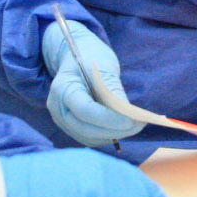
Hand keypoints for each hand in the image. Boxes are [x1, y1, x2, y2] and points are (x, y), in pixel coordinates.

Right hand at [40, 18, 142, 148]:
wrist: (76, 58)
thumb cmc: (91, 58)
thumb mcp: (103, 67)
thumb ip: (113, 90)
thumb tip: (128, 114)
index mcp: (62, 88)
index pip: (84, 110)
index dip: (108, 118)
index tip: (131, 120)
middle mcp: (58, 108)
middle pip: (85, 128)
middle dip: (114, 130)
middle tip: (138, 125)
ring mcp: (63, 120)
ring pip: (89, 137)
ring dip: (113, 135)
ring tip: (135, 126)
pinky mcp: (72, 127)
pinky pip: (91, 137)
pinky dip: (108, 135)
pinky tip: (124, 128)